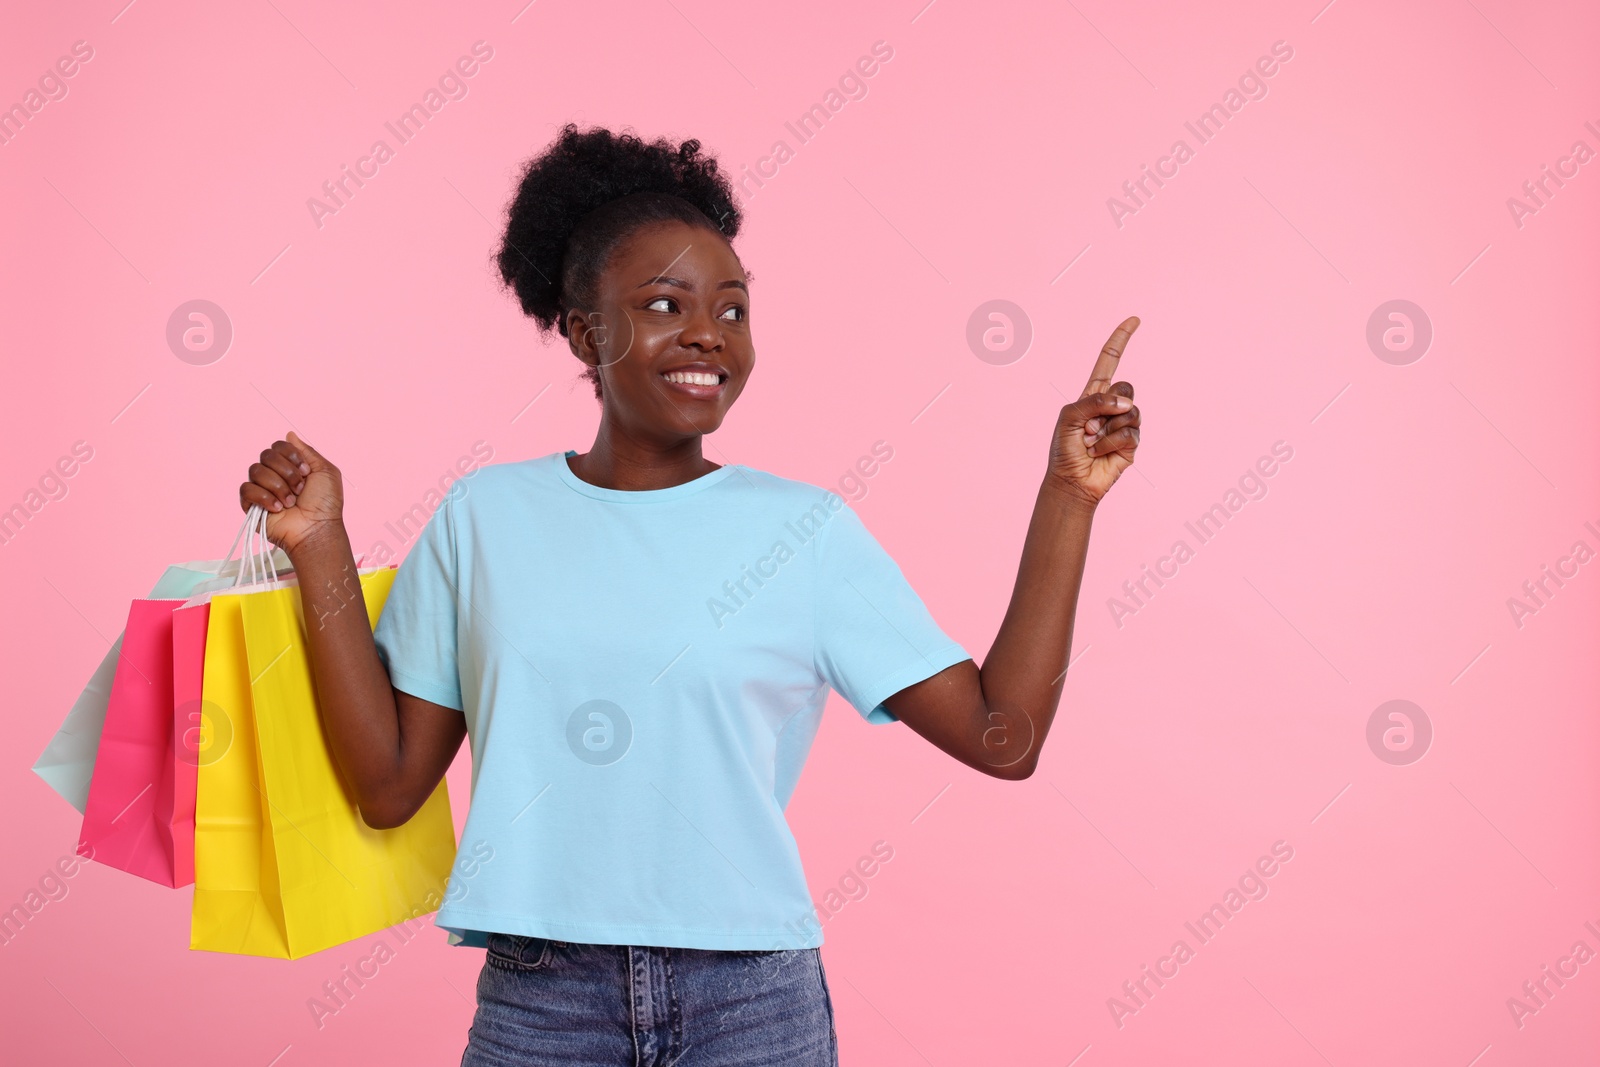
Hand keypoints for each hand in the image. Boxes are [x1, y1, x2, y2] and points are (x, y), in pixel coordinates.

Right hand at [238, 430, 344, 556]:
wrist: (317, 528)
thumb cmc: (326, 504)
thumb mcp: (325, 471)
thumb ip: (307, 451)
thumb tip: (290, 434)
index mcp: (290, 466)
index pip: (278, 446)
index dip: (291, 456)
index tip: (306, 472)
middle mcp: (274, 475)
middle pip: (266, 455)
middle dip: (287, 472)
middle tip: (300, 489)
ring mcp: (261, 489)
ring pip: (256, 471)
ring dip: (278, 486)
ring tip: (291, 502)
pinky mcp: (250, 505)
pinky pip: (246, 489)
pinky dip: (264, 497)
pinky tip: (277, 508)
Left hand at [1047, 316, 1141, 506]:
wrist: (1072, 481)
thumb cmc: (1065, 449)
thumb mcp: (1070, 417)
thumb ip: (1095, 402)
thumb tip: (1126, 405)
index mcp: (1093, 394)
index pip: (1109, 361)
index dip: (1121, 340)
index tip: (1135, 320)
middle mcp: (1111, 406)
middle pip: (1125, 386)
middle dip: (1107, 405)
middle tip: (1089, 427)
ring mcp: (1124, 423)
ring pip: (1130, 411)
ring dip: (1106, 429)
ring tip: (1092, 442)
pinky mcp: (1132, 442)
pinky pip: (1130, 432)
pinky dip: (1111, 443)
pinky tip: (1100, 452)